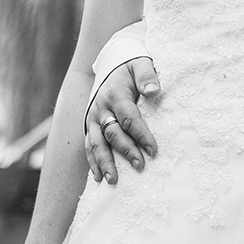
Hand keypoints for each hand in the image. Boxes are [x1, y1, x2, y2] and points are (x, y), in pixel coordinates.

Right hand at [84, 57, 160, 184]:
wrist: (110, 63)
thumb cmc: (130, 66)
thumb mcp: (140, 64)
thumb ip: (147, 76)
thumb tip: (153, 91)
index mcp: (115, 95)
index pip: (129, 119)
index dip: (141, 135)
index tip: (154, 150)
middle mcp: (101, 108)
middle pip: (113, 134)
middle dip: (126, 151)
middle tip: (140, 166)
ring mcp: (93, 118)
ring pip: (97, 143)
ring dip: (104, 162)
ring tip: (113, 180)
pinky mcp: (89, 125)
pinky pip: (89, 145)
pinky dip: (93, 161)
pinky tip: (98, 177)